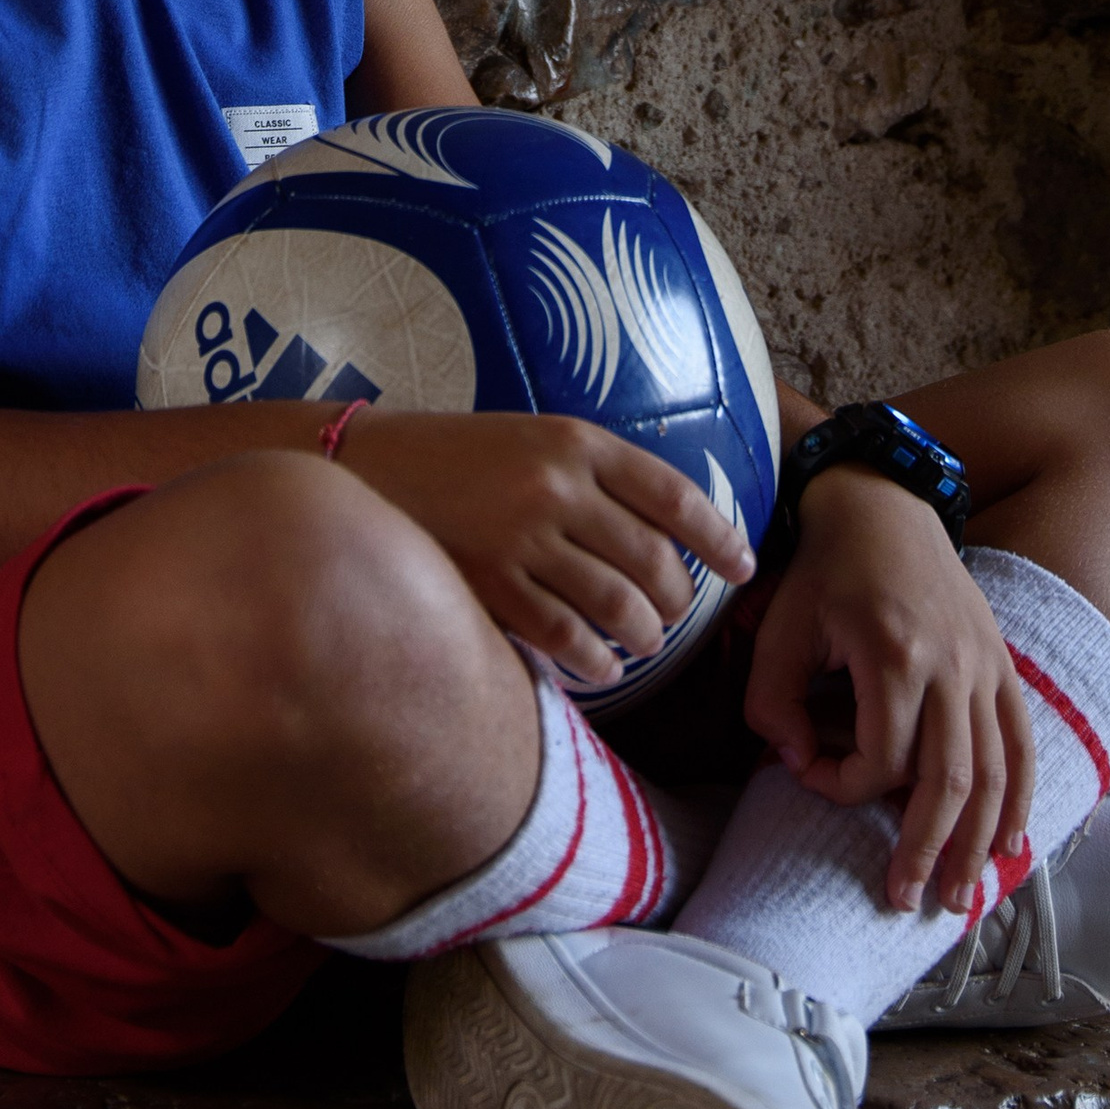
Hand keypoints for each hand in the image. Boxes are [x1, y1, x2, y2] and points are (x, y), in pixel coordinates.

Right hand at [342, 411, 753, 687]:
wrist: (364, 468)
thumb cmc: (455, 457)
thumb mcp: (530, 439)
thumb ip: (592, 475)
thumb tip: (661, 534)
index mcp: (576, 440)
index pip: (674, 494)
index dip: (720, 537)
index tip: (746, 567)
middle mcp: (557, 485)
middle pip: (655, 558)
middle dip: (678, 598)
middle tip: (676, 616)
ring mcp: (522, 536)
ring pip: (618, 604)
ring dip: (643, 635)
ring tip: (643, 643)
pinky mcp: (491, 583)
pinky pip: (567, 637)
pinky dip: (594, 661)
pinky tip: (600, 669)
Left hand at [743, 468, 1033, 913]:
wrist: (883, 507)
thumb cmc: (823, 571)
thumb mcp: (779, 628)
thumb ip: (773, 702)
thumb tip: (799, 762)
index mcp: (895, 656)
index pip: (882, 759)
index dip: (844, 786)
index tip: (807, 773)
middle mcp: (953, 666)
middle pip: (950, 780)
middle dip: (927, 848)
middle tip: (905, 901)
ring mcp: (986, 666)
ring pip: (994, 772)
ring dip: (980, 841)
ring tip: (960, 897)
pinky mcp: (1001, 664)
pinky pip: (1022, 742)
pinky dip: (1020, 796)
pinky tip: (1011, 843)